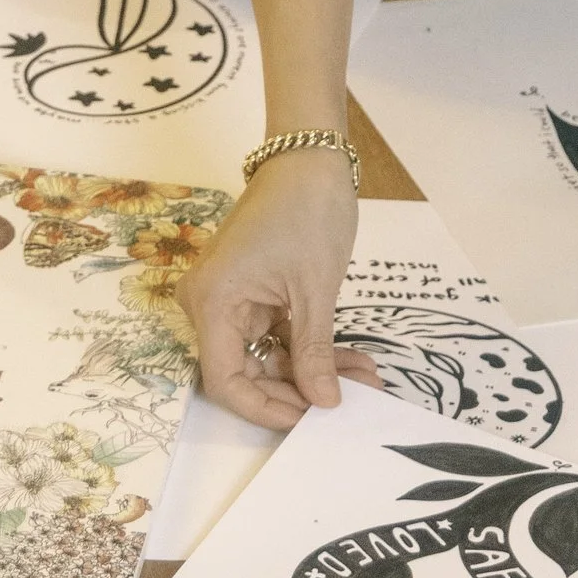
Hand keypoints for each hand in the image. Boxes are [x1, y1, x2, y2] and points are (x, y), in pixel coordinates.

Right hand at [178, 151, 378, 432]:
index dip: (264, 408)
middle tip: (351, 402)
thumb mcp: (316, 290)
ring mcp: (232, 299)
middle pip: (247, 371)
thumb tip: (323, 403)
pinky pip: (277, 333)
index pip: (225, 380)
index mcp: (213, 303)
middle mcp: (211, 305)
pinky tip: (353, 362)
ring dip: (315, 370)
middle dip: (301, 390)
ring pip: (268, 355)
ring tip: (365, 381)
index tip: (307, 419)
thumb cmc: (307, 211)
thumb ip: (314, 352)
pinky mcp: (253, 293)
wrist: (310, 157)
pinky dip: (312, 347)